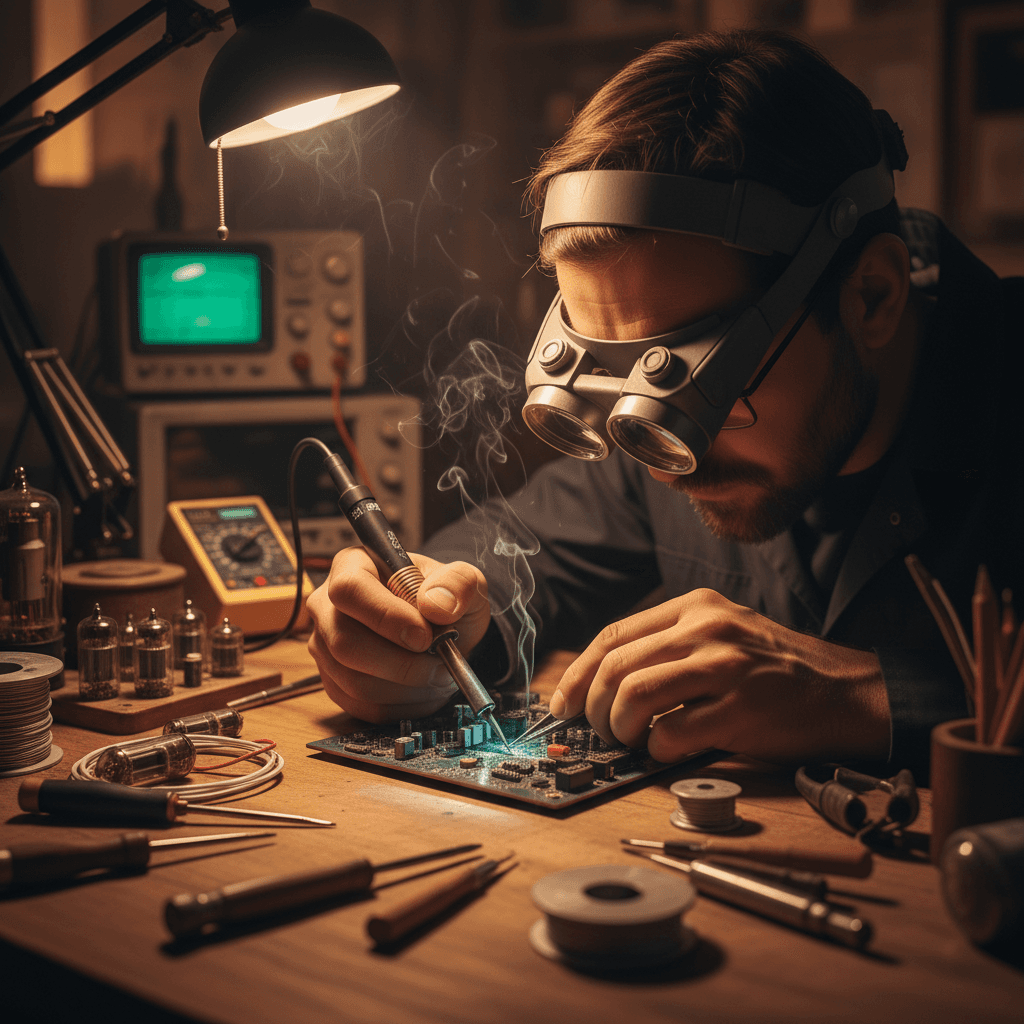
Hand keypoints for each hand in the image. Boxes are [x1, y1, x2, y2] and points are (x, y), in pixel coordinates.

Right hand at [307, 547, 490, 722]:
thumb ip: (457, 583)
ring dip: (405, 687)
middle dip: (400, 663)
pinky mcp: (333, 680)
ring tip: (437, 675)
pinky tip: (422, 690)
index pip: (350, 590)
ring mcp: (325, 645)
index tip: (424, 636)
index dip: (386, 617)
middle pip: (344, 642)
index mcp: (353, 565)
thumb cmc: (445, 599)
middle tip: (439, 663)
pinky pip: (359, 705)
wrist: (444, 629)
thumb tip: (436, 605)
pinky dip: (399, 705)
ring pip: (353, 680)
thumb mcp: (464, 581)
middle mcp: (328, 605)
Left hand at [549, 589, 889, 763]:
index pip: (614, 635)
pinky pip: (671, 733)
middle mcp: (706, 629)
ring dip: (620, 728)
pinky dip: (657, 750)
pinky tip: (668, 750)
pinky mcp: (740, 709)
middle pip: (617, 666)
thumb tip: (602, 682)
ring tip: (632, 740)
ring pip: (634, 696)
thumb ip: (669, 645)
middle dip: (594, 707)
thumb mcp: (723, 633)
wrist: (846, 691)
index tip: (565, 702)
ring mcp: (725, 667)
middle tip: (601, 730)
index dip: (580, 673)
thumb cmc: (777, 669)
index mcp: (696, 606)